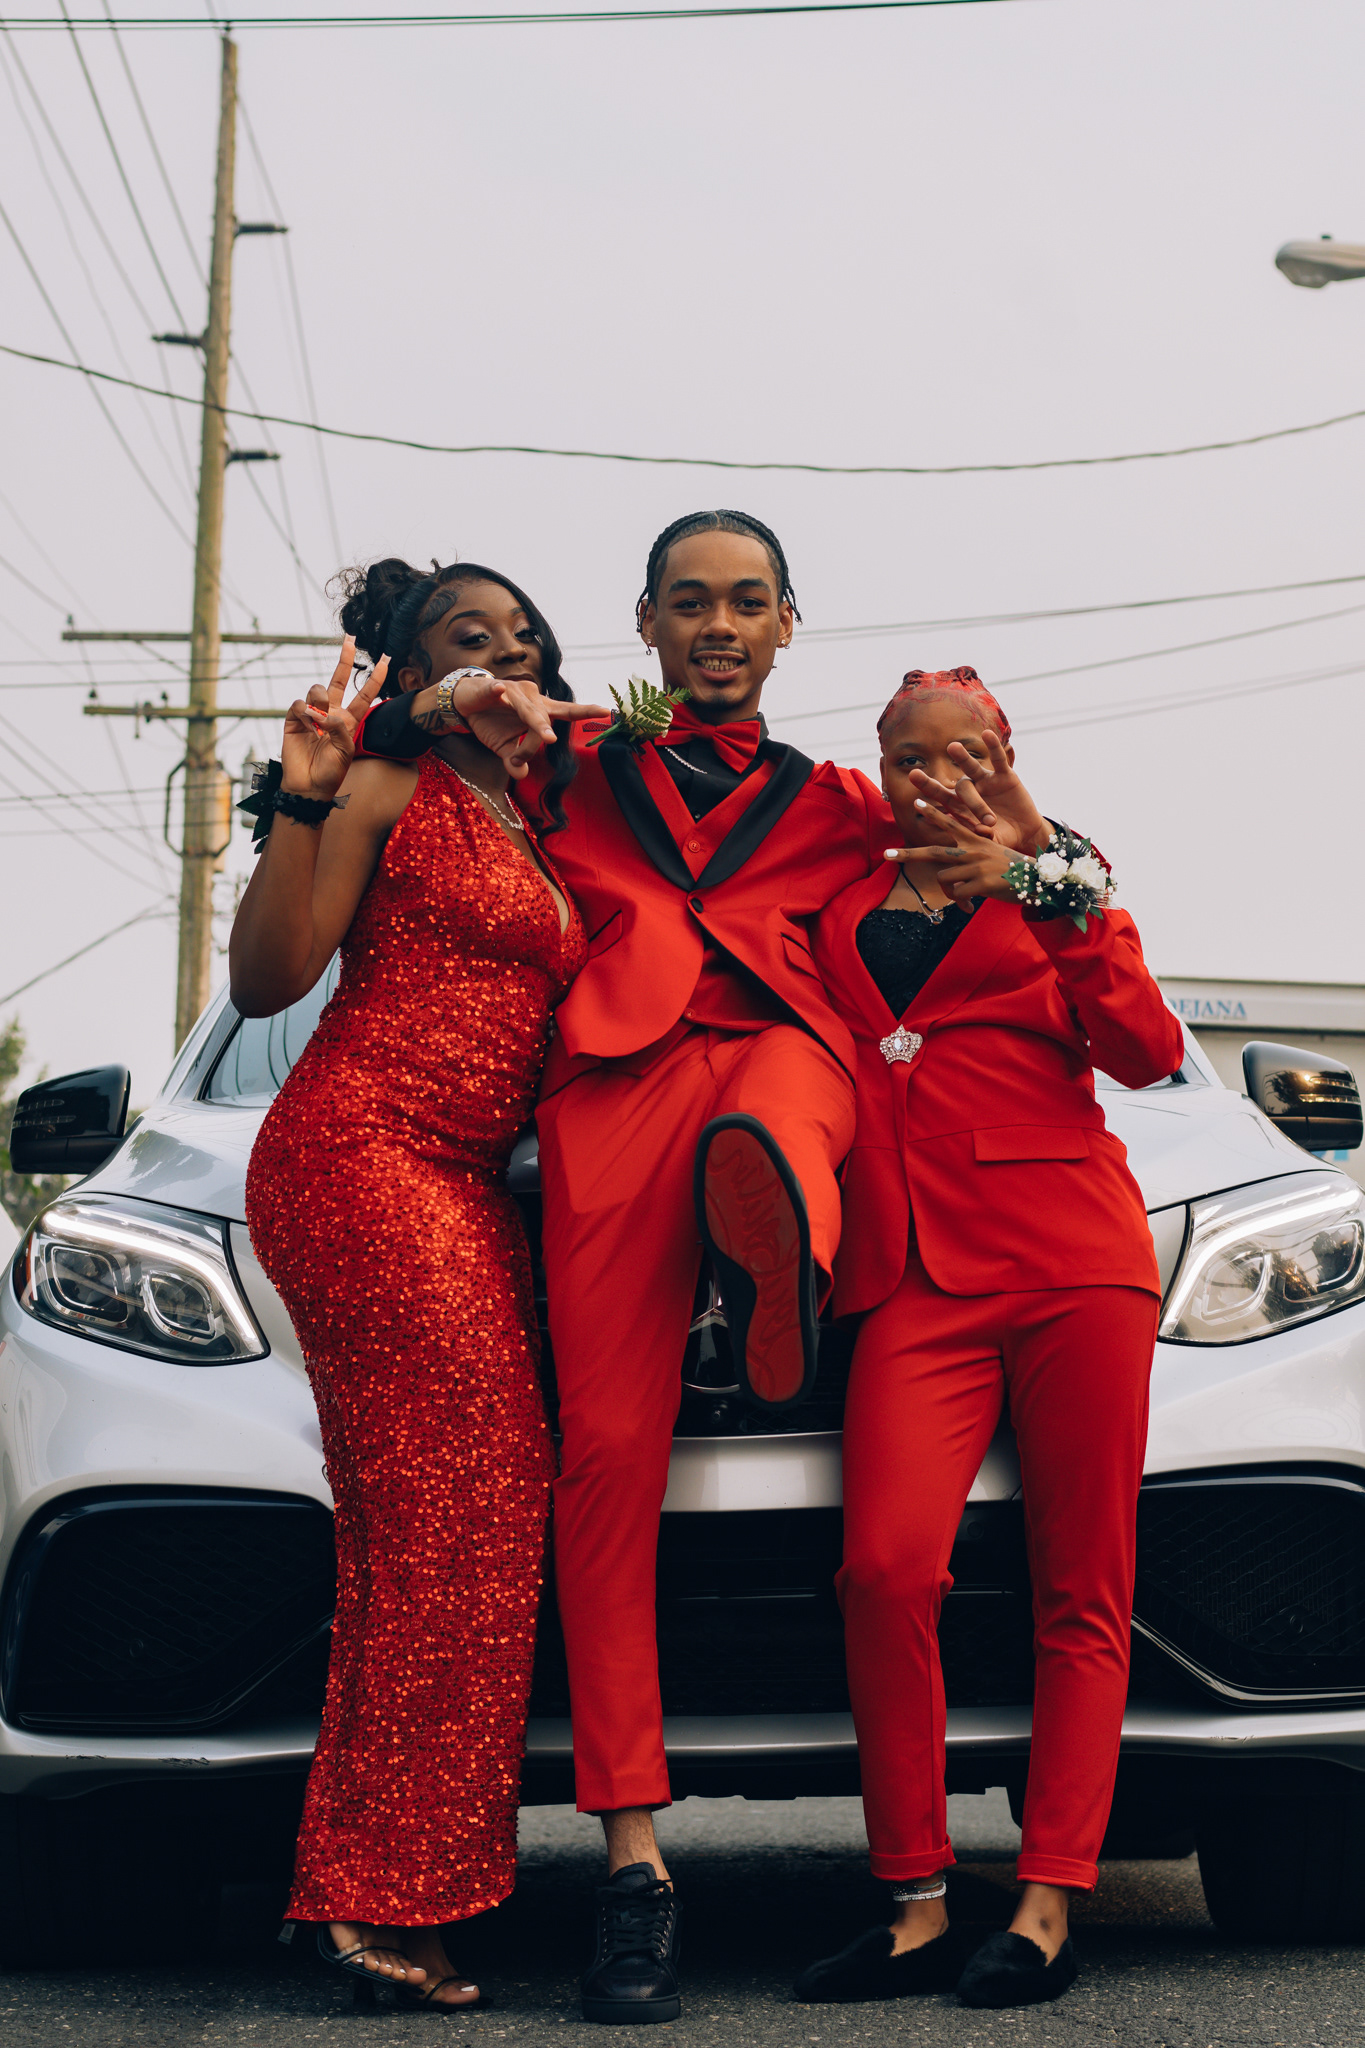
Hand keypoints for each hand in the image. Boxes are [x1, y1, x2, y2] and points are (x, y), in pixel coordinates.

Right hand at [286, 637, 387, 798]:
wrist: (308, 786)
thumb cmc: (331, 772)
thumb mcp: (345, 751)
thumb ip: (340, 728)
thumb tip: (323, 712)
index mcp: (349, 721)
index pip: (364, 694)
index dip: (375, 678)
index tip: (386, 659)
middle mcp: (331, 713)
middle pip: (338, 679)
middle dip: (345, 659)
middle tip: (351, 639)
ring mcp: (312, 715)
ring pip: (317, 690)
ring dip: (320, 702)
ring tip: (318, 723)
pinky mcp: (294, 719)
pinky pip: (300, 704)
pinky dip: (305, 713)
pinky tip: (307, 727)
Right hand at [441, 672, 608, 780]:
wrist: (465, 703)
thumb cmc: (491, 721)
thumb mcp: (504, 746)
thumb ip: (515, 759)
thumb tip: (521, 775)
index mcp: (539, 710)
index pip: (565, 711)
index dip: (584, 711)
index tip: (605, 711)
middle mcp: (531, 697)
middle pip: (545, 715)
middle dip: (546, 728)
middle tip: (551, 741)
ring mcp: (512, 690)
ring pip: (525, 709)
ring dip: (531, 724)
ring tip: (544, 736)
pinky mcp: (491, 687)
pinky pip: (495, 690)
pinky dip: (495, 691)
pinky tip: (497, 691)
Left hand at [887, 799, 1021, 903]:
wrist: (1036, 881)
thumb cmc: (1011, 872)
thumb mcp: (989, 860)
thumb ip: (967, 866)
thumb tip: (950, 885)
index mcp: (975, 841)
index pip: (950, 823)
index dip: (933, 814)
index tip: (917, 803)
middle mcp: (972, 850)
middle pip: (933, 852)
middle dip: (908, 855)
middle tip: (886, 855)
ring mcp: (975, 865)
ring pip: (945, 879)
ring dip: (951, 893)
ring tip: (966, 899)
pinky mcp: (980, 882)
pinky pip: (957, 894)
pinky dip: (961, 902)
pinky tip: (972, 904)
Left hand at [907, 729, 1050, 853]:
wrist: (1023, 832)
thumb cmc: (1001, 837)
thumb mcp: (992, 840)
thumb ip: (985, 838)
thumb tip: (980, 833)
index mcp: (962, 807)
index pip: (941, 795)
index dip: (928, 786)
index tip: (913, 776)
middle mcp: (972, 790)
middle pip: (961, 788)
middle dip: (964, 798)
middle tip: (955, 799)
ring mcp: (987, 781)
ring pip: (972, 768)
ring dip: (963, 758)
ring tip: (952, 748)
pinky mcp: (1006, 776)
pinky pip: (999, 760)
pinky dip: (994, 747)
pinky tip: (987, 735)